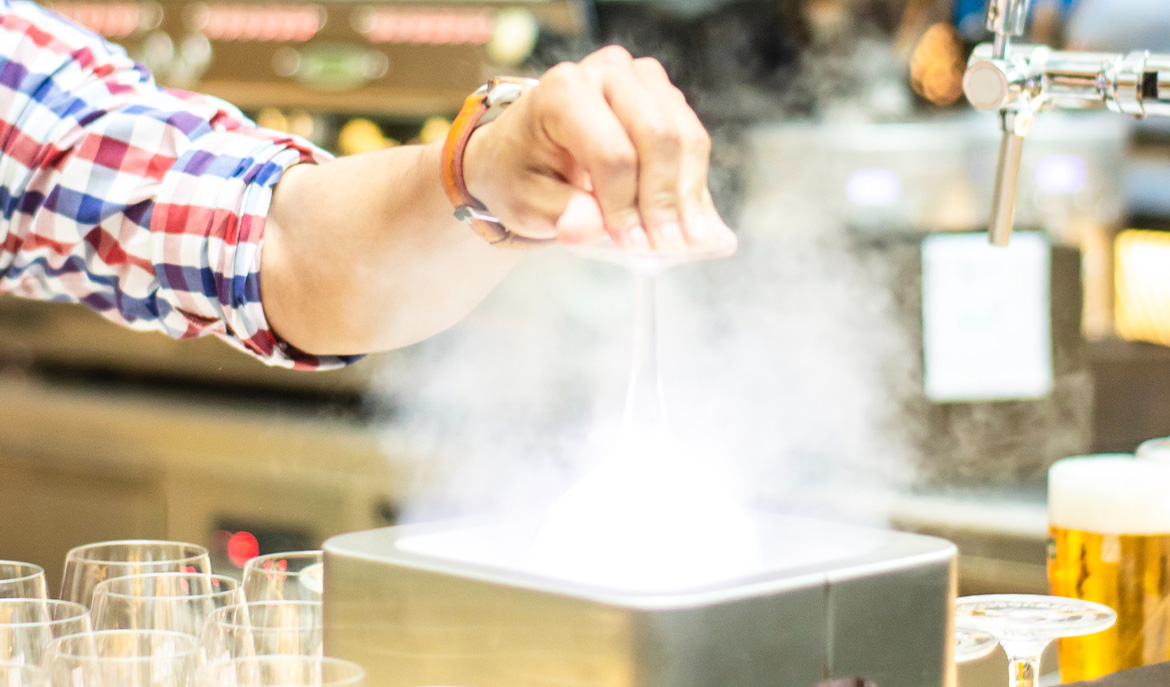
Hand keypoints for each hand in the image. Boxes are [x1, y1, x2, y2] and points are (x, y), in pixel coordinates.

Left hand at [462, 46, 735, 252]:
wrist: (527, 148)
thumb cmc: (523, 173)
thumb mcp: (526, 203)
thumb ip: (560, 215)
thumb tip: (587, 231)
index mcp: (563, 91)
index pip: (612, 151)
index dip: (626, 203)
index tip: (630, 244)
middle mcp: (606, 71)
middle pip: (657, 136)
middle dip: (664, 199)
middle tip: (666, 245)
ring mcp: (640, 78)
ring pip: (684, 136)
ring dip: (688, 193)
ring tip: (686, 239)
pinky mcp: (663, 95)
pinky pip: (692, 140)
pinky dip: (694, 183)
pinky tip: (693, 220)